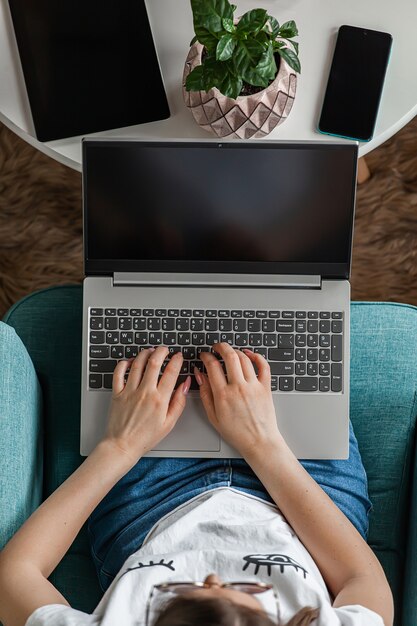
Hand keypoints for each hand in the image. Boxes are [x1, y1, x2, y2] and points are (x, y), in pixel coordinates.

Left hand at [103, 347, 190, 466]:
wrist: (122, 445)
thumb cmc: (145, 437)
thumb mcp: (169, 423)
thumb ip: (179, 402)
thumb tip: (185, 385)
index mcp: (159, 400)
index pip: (171, 372)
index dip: (177, 360)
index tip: (179, 356)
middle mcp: (144, 392)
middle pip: (154, 362)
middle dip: (161, 351)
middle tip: (165, 349)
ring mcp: (129, 391)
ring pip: (137, 364)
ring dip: (145, 353)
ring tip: (150, 351)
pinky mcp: (117, 393)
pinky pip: (119, 372)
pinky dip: (124, 363)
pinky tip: (130, 361)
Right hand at [196, 343, 283, 457]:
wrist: (259, 442)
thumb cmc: (236, 432)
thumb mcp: (213, 416)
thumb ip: (205, 393)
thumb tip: (200, 375)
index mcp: (223, 395)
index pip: (212, 366)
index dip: (206, 356)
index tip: (204, 356)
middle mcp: (238, 387)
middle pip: (229, 356)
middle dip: (221, 346)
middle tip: (216, 347)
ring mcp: (253, 386)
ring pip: (244, 358)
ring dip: (236, 351)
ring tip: (230, 352)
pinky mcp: (266, 388)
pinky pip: (263, 366)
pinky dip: (257, 357)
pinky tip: (250, 354)